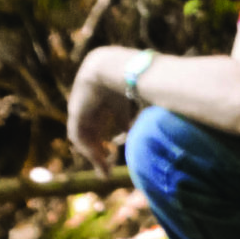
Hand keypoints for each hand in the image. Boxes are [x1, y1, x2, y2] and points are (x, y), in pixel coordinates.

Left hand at [66, 47, 137, 174]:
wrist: (124, 68)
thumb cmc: (145, 81)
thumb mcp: (148, 104)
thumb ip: (149, 118)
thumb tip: (163, 134)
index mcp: (113, 95)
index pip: (112, 119)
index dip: (119, 135)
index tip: (124, 150)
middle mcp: (97, 100)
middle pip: (97, 129)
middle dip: (102, 150)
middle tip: (109, 169)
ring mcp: (84, 104)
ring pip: (86, 134)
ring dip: (94, 154)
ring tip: (104, 170)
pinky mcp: (76, 110)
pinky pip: (78, 135)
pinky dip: (87, 149)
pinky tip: (99, 161)